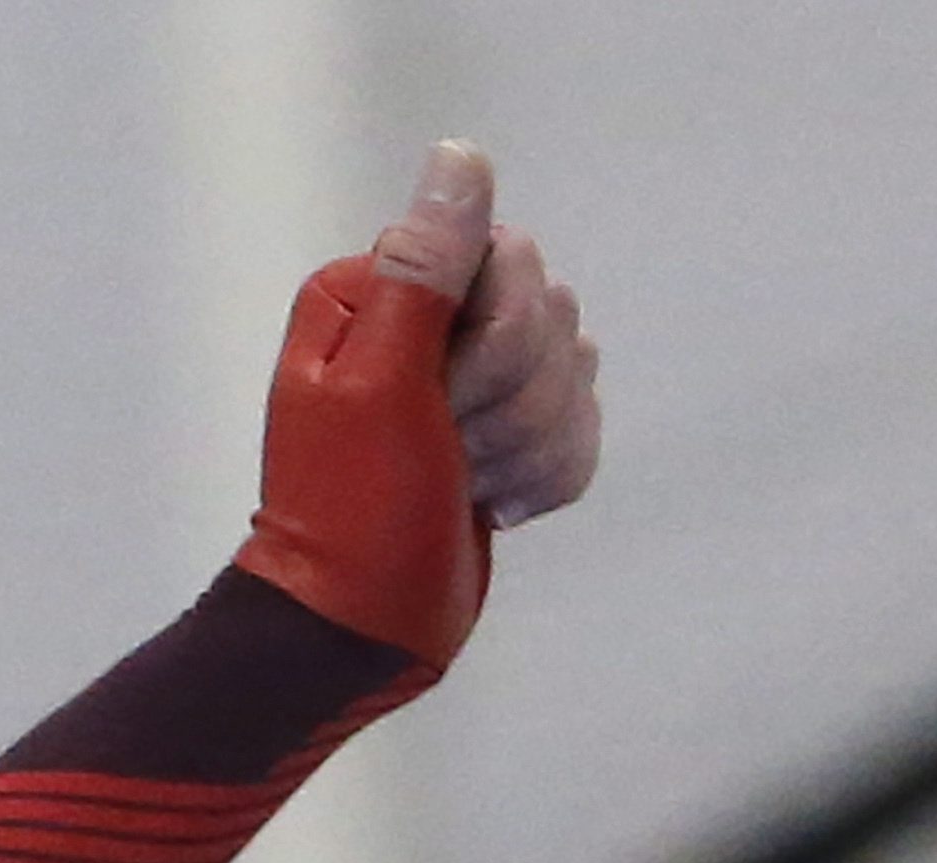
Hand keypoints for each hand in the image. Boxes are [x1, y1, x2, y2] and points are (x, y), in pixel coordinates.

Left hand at [238, 142, 601, 670]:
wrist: (355, 631)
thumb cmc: (353, 513)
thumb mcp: (382, 385)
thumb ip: (426, 270)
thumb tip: (461, 157)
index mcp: (376, 297)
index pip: (509, 258)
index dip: (499, 338)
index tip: (441, 400)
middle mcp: (425, 325)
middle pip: (550, 314)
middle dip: (513, 400)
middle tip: (446, 453)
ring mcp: (470, 381)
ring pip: (579, 371)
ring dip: (531, 444)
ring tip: (462, 486)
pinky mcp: (507, 434)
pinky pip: (583, 426)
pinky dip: (548, 476)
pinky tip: (492, 506)